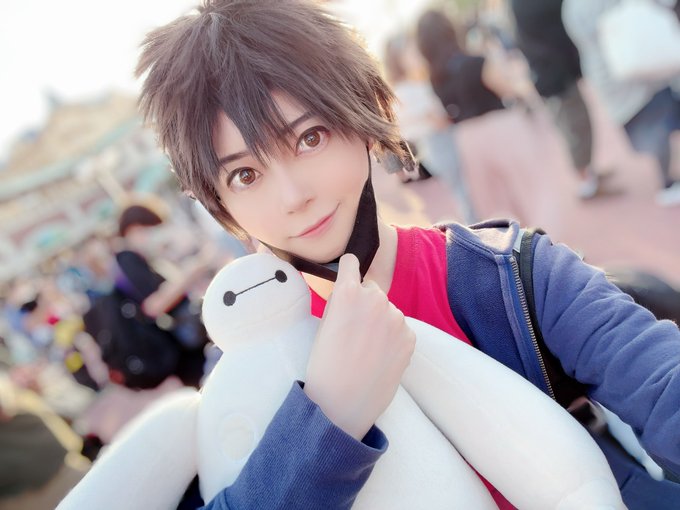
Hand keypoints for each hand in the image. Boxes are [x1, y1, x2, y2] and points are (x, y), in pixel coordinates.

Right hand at [304, 254, 415, 439]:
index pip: (352, 262)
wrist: (342, 405)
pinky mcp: (410, 337)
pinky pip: (399, 329)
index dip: (348, 272)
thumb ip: (341, 302)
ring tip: (366, 349)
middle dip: (364, 302)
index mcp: (348, 293)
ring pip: (387, 310)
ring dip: (380, 322)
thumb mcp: (324, 324)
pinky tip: (379, 357)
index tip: (348, 281)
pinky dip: (392, 339)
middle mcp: (375, 300)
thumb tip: (352, 290)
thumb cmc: (325, 367)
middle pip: (371, 289)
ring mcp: (396, 319)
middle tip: (354, 330)